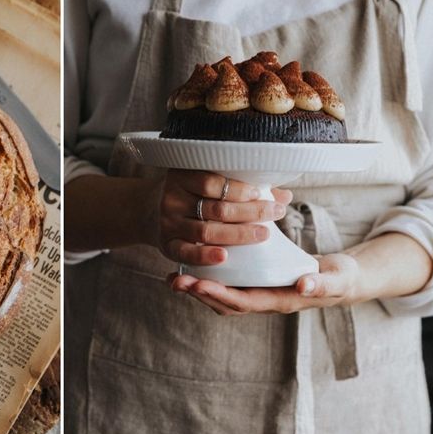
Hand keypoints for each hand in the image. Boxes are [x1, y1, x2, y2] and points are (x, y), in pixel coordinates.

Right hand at [146, 169, 291, 264]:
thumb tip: (284, 194)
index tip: (262, 193)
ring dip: (238, 235)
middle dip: (249, 212)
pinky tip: (225, 257)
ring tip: (264, 234)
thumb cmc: (189, 194)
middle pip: (215, 208)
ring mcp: (168, 223)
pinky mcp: (166, 245)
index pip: (212, 182)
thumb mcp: (206, 182)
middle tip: (275, 213)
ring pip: (206, 231)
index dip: (238, 189)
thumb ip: (241, 187)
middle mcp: (172, 199)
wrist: (148, 210)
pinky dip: (205, 256)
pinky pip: (187, 253)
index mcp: (181, 176)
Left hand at [167, 253, 362, 314]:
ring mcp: (259, 294)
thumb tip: (304, 285)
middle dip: (199, 293)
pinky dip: (209, 278)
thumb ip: (322, 283)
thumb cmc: (339, 279)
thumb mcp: (336, 280)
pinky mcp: (256, 283)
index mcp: (280, 301)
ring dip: (198, 289)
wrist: (341, 280)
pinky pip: (228, 285)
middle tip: (174, 280)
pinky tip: (192, 265)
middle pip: (225, 303)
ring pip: (222, 296)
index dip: (219, 295)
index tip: (198, 285)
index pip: (243, 302)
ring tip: (174, 277)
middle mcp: (265, 300)